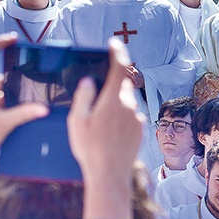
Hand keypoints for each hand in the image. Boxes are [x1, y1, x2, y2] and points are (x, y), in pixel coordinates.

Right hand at [68, 38, 144, 218]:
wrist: (110, 175)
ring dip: (116, 103)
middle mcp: (130, 106)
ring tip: (100, 120)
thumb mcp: (78, 121)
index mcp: (114, 100)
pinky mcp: (140, 130)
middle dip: (113, 84)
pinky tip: (108, 131)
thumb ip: (84, 97)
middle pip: (123, 85)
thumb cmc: (91, 148)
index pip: (120, 68)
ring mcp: (137, 118)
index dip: (117, 53)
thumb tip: (90, 81)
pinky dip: (121, 116)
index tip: (114, 43)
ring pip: (127, 101)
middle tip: (99, 91)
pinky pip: (131, 115)